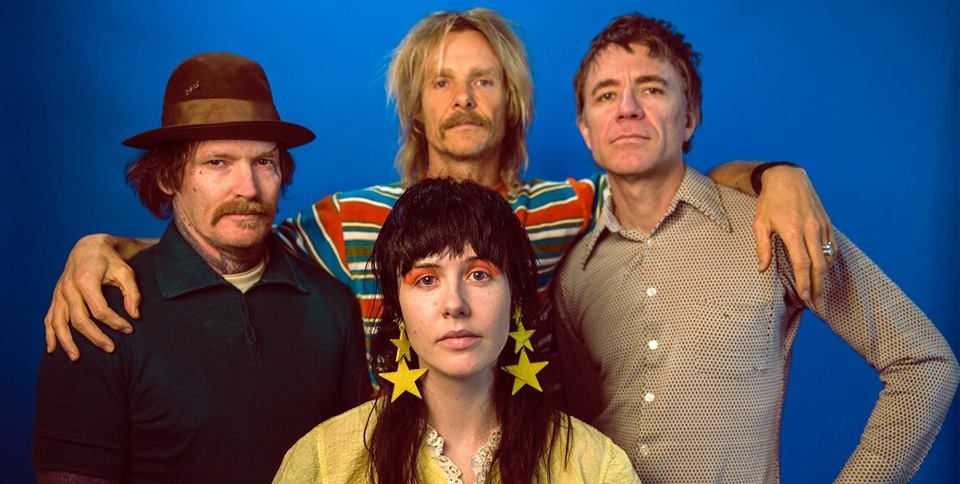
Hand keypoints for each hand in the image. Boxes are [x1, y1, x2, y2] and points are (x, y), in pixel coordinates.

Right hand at [44, 234, 140, 360]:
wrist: (88, 247)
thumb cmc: (109, 260)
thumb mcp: (126, 271)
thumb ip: (132, 293)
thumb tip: (135, 315)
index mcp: (86, 280)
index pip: (100, 310)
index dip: (115, 322)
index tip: (129, 329)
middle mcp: (68, 288)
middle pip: (79, 320)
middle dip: (95, 337)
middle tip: (111, 349)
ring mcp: (59, 294)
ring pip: (59, 322)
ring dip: (67, 342)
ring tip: (77, 358)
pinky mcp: (55, 298)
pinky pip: (49, 318)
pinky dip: (50, 334)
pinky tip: (52, 349)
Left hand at [753, 165, 831, 304]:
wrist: (787, 178)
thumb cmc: (770, 202)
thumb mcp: (759, 223)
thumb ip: (762, 248)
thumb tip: (762, 269)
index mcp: (792, 231)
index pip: (802, 264)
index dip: (804, 283)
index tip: (804, 297)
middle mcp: (810, 229)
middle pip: (819, 265)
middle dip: (818, 285)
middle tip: (815, 300)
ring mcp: (821, 225)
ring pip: (828, 256)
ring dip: (825, 275)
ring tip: (819, 288)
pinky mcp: (827, 222)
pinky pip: (832, 246)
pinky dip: (829, 260)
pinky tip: (824, 269)